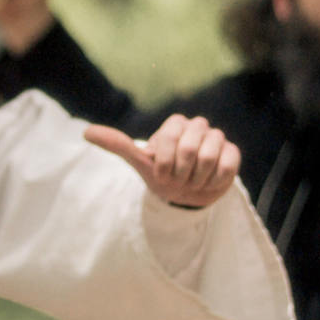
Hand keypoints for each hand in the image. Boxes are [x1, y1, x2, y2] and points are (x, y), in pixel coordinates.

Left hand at [84, 114, 239, 208]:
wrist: (186, 195)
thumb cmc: (162, 175)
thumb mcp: (139, 162)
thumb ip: (117, 144)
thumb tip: (86, 132)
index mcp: (175, 124)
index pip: (168, 140)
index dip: (163, 164)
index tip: (160, 174)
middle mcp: (197, 126)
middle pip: (190, 148)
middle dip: (180, 172)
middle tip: (177, 180)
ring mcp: (217, 138)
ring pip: (209, 157)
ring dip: (196, 178)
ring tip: (192, 181)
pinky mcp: (232, 153)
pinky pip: (226, 166)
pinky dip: (213, 181)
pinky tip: (207, 182)